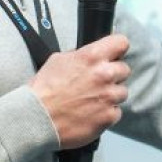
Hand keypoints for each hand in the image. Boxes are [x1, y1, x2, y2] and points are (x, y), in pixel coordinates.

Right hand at [29, 34, 130, 148]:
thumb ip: (81, 56)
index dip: (117, 49)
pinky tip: (91, 114)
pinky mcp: (109, 116)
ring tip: (92, 100)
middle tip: (98, 82)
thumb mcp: (58, 60)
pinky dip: (106, 113)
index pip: (121, 43)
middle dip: (113, 75)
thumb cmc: (44, 89)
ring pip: (122, 92)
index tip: (114, 55)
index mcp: (92, 56)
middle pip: (124, 69)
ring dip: (110, 96)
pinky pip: (116, 112)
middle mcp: (105, 75)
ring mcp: (108, 97)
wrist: (37, 118)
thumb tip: (92, 56)